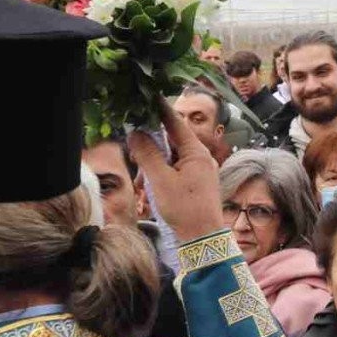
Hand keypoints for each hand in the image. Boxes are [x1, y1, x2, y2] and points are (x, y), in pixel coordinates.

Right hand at [128, 99, 222, 243]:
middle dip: (151, 146)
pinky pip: (175, 170)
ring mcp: (200, 170)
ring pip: (171, 157)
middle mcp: (201, 158)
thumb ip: (147, 154)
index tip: (147, 96)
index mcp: (197, 152)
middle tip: (134, 150)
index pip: (175, 122)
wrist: (203, 239)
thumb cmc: (185, 209)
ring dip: (154, 164)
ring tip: (143, 182)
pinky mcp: (196, 182)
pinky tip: (151, 188)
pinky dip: (161, 175)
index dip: (160, 110)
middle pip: (171, 140)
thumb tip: (135, 133)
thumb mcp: (161, 181)